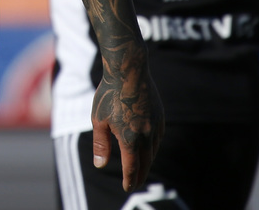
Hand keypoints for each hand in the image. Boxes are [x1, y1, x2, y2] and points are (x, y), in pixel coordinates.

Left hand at [90, 57, 163, 191]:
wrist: (128, 71)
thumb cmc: (108, 95)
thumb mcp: (98, 120)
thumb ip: (101, 144)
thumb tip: (99, 165)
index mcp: (130, 138)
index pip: (131, 167)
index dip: (129, 179)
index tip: (126, 187)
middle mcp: (146, 135)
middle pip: (145, 163)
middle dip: (140, 175)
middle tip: (135, 184)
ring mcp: (156, 126)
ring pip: (153, 151)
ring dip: (147, 162)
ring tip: (141, 168)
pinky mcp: (160, 117)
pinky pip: (158, 138)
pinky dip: (152, 147)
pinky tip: (148, 148)